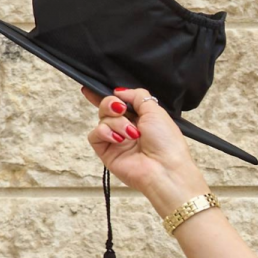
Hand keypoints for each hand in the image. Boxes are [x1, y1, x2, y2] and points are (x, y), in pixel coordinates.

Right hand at [85, 87, 207, 213]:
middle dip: (111, 104)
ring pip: (102, 119)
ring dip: (116, 123)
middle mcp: (127, 128)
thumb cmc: (166, 142)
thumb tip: (119, 91)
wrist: (164, 168)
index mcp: (141, 118)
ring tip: (132, 133)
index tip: (91, 89)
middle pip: (107, 108)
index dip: (106, 96)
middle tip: (121, 110)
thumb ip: (137, 96)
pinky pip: (95, 134)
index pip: (119, 103)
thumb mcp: (155, 110)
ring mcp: (116, 140)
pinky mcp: (106, 151)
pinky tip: (119, 139)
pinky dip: (105, 133)